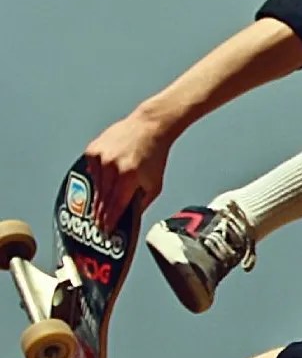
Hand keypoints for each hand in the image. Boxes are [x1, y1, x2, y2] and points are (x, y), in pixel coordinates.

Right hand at [85, 103, 172, 232]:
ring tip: (100, 207)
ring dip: (99, 198)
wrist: (148, 127)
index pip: (115, 206)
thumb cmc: (153, 155)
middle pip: (103, 199)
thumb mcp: (154, 185)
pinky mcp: (93, 149)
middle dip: (101, 214)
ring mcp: (101, 157)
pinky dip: (96, 179)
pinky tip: (103, 182)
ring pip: (96, 187)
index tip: (105, 230)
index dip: (109, 221)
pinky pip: (91, 172)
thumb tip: (129, 218)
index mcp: (128, 176)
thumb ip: (141, 203)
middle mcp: (112, 166)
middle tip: (99, 224)